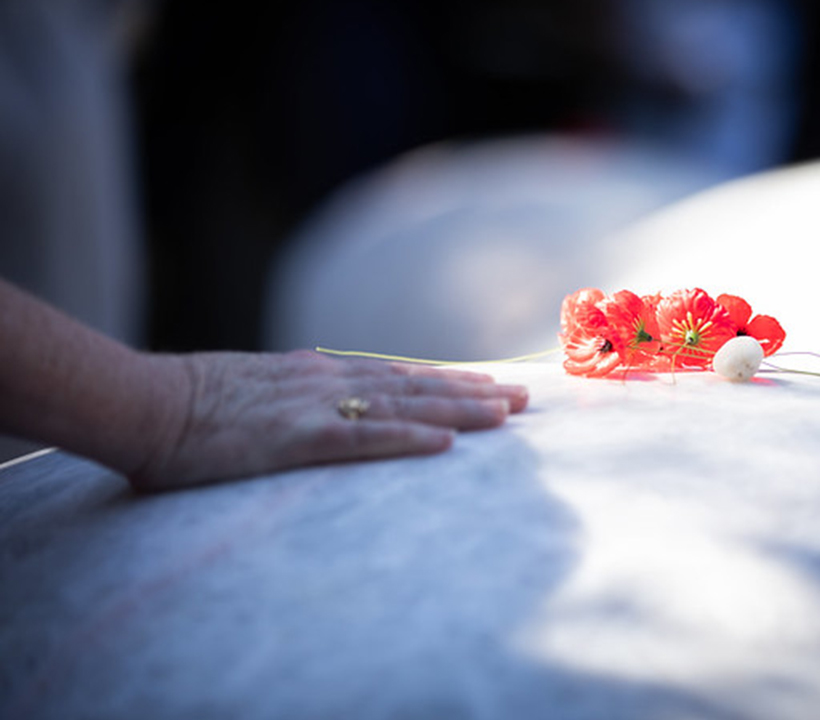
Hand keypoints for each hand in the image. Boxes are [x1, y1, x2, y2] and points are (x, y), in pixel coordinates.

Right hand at [130, 350, 528, 490]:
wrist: (144, 402)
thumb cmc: (191, 402)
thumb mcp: (257, 387)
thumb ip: (299, 389)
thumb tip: (329, 386)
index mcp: (320, 374)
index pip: (400, 376)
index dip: (450, 381)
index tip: (491, 385)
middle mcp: (330, 382)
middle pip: (417, 385)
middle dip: (474, 392)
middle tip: (524, 399)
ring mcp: (317, 408)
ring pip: (405, 405)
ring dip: (460, 409)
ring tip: (507, 414)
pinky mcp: (299, 438)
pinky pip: (364, 439)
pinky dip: (409, 438)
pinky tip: (446, 444)